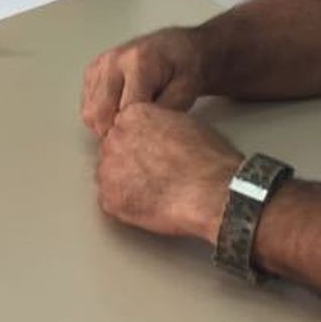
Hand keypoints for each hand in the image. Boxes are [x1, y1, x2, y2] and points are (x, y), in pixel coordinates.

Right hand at [81, 27, 204, 135]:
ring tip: (129, 123)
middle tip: (136, 138)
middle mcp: (114, 60)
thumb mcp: (185, 91)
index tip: (146, 143)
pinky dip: (99, 113)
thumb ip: (163, 113)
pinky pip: (86, 103)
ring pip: (89, 111)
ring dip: (106, 124)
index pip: (125, 111)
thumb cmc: (185, 68)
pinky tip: (119, 112)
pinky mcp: (93, 69)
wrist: (177, 47)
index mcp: (139, 63)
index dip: (135, 133)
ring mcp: (101, 64)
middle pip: (100, 113)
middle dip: (117, 132)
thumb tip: (142, 135)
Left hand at [96, 103, 242, 242]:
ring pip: (110, 176)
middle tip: (154, 175)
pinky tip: (149, 206)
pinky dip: (126, 207)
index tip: (152, 155)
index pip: (124, 127)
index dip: (140, 144)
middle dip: (129, 163)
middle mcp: (114, 138)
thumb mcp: (182, 123)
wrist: (212, 192)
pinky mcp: (110, 198)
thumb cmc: (208, 160)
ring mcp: (108, 169)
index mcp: (132, 114)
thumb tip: (154, 135)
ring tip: (155, 192)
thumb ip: (158, 123)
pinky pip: (112, 202)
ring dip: (126, 184)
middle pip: (114, 150)